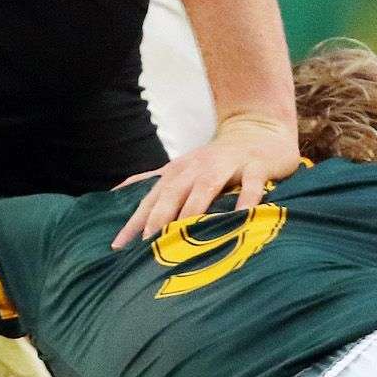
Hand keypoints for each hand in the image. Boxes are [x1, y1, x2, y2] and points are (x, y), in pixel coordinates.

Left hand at [113, 107, 301, 245]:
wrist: (258, 130)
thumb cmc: (216, 159)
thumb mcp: (182, 168)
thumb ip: (154, 181)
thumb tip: (118, 192)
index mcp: (178, 171)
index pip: (151, 198)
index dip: (134, 221)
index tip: (118, 246)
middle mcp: (198, 167)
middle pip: (174, 192)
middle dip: (159, 217)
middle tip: (148, 243)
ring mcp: (226, 165)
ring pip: (206, 187)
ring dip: (193, 210)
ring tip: (183, 235)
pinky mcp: (256, 166)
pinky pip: (251, 184)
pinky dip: (247, 199)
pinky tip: (242, 217)